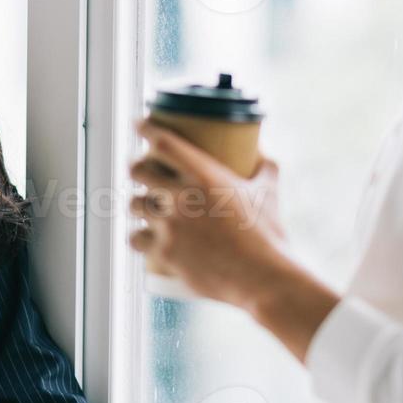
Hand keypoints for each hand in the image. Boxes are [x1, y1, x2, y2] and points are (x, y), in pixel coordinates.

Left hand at [127, 119, 285, 308]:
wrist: (264, 278)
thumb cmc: (269, 235)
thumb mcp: (269, 192)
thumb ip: (265, 167)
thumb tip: (261, 152)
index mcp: (205, 176)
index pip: (162, 142)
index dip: (145, 128)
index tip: (138, 123)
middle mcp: (181, 197)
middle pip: (137, 170)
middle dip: (136, 168)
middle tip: (141, 171)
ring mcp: (170, 226)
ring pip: (133, 205)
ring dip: (136, 203)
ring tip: (142, 205)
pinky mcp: (165, 253)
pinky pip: (135, 238)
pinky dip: (137, 236)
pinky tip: (140, 236)